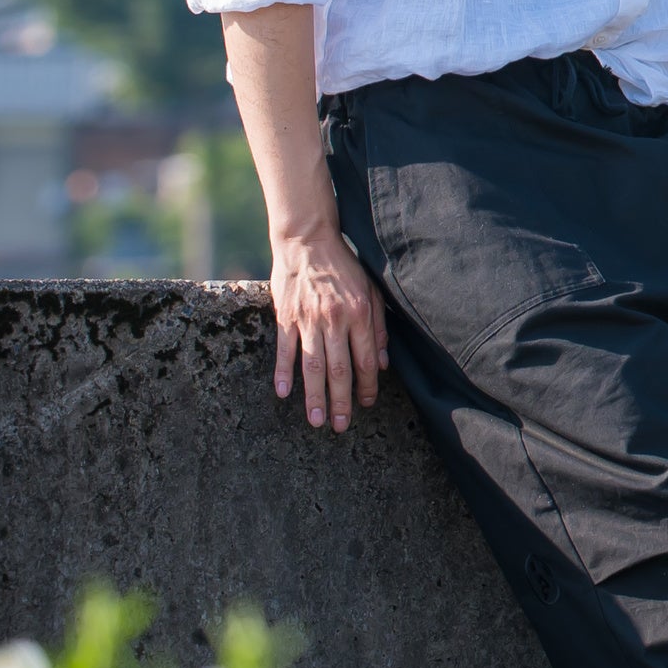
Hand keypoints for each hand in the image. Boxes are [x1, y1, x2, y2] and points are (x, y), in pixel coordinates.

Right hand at [269, 221, 387, 433]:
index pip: (366, 359)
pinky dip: (283, 372)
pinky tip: (283, 393)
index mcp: (360, 313)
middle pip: (339, 369)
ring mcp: (308, 319)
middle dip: (341, 401)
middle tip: (340, 427)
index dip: (366, 386)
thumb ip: (378, 327)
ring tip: (316, 421)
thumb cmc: (344, 267)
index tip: (365, 405)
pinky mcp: (285, 316)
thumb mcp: (372, 291)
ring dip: (314, 396)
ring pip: (312, 365)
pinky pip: (285, 349)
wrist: (308, 241)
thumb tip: (383, 363)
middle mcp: (335, 319)